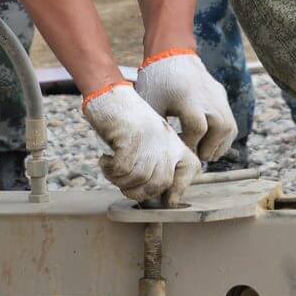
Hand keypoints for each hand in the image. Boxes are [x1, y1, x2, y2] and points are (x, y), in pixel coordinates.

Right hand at [82, 83, 199, 203]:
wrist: (110, 94)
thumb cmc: (127, 123)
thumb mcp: (149, 141)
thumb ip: (156, 164)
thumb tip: (153, 196)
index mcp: (173, 141)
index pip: (191, 168)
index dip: (180, 188)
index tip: (166, 200)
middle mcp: (165, 141)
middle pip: (160, 184)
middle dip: (139, 192)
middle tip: (122, 182)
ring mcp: (149, 140)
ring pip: (139, 180)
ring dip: (120, 181)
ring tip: (111, 170)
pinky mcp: (131, 139)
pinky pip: (121, 170)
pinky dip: (109, 170)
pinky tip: (104, 160)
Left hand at [135, 49, 236, 161]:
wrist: (171, 55)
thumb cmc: (156, 83)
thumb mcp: (151, 105)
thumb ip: (159, 128)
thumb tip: (161, 154)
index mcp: (186, 98)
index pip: (197, 128)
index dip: (191, 145)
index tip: (181, 153)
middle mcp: (207, 96)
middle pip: (220, 127)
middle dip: (209, 147)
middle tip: (197, 157)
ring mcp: (217, 95)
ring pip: (229, 126)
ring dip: (219, 145)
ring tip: (206, 154)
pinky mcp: (221, 95)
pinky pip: (230, 120)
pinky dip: (224, 136)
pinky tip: (211, 143)